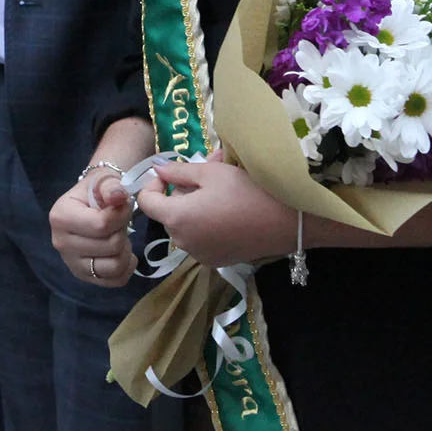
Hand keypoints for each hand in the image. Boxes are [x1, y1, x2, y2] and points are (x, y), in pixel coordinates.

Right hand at [49, 166, 137, 288]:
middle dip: (123, 230)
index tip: (124, 204)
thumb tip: (118, 197)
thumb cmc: (97, 190)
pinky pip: (117, 280)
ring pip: (115, 266)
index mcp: (60, 217)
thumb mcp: (103, 179)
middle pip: (110, 246)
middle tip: (121, 220)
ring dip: (125, 249)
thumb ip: (111, 186)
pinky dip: (127, 266)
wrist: (92, 201)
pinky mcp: (85, 277)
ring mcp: (72, 264)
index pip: (101, 225)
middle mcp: (61, 243)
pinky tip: (123, 250)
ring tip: (120, 235)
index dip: (122, 214)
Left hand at [135, 160, 296, 268]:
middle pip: (168, 213)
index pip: (145, 201)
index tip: (174, 175)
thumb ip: (178, 171)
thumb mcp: (211, 173)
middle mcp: (182, 242)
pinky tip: (229, 212)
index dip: (155, 184)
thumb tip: (156, 169)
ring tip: (221, 190)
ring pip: (185, 226)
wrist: (286, 223)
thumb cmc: (246, 191)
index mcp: (176, 218)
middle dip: (181, 193)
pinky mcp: (216, 261)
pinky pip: (200, 239)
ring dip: (195, 207)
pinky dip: (206, 225)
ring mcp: (199, 255)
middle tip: (207, 175)